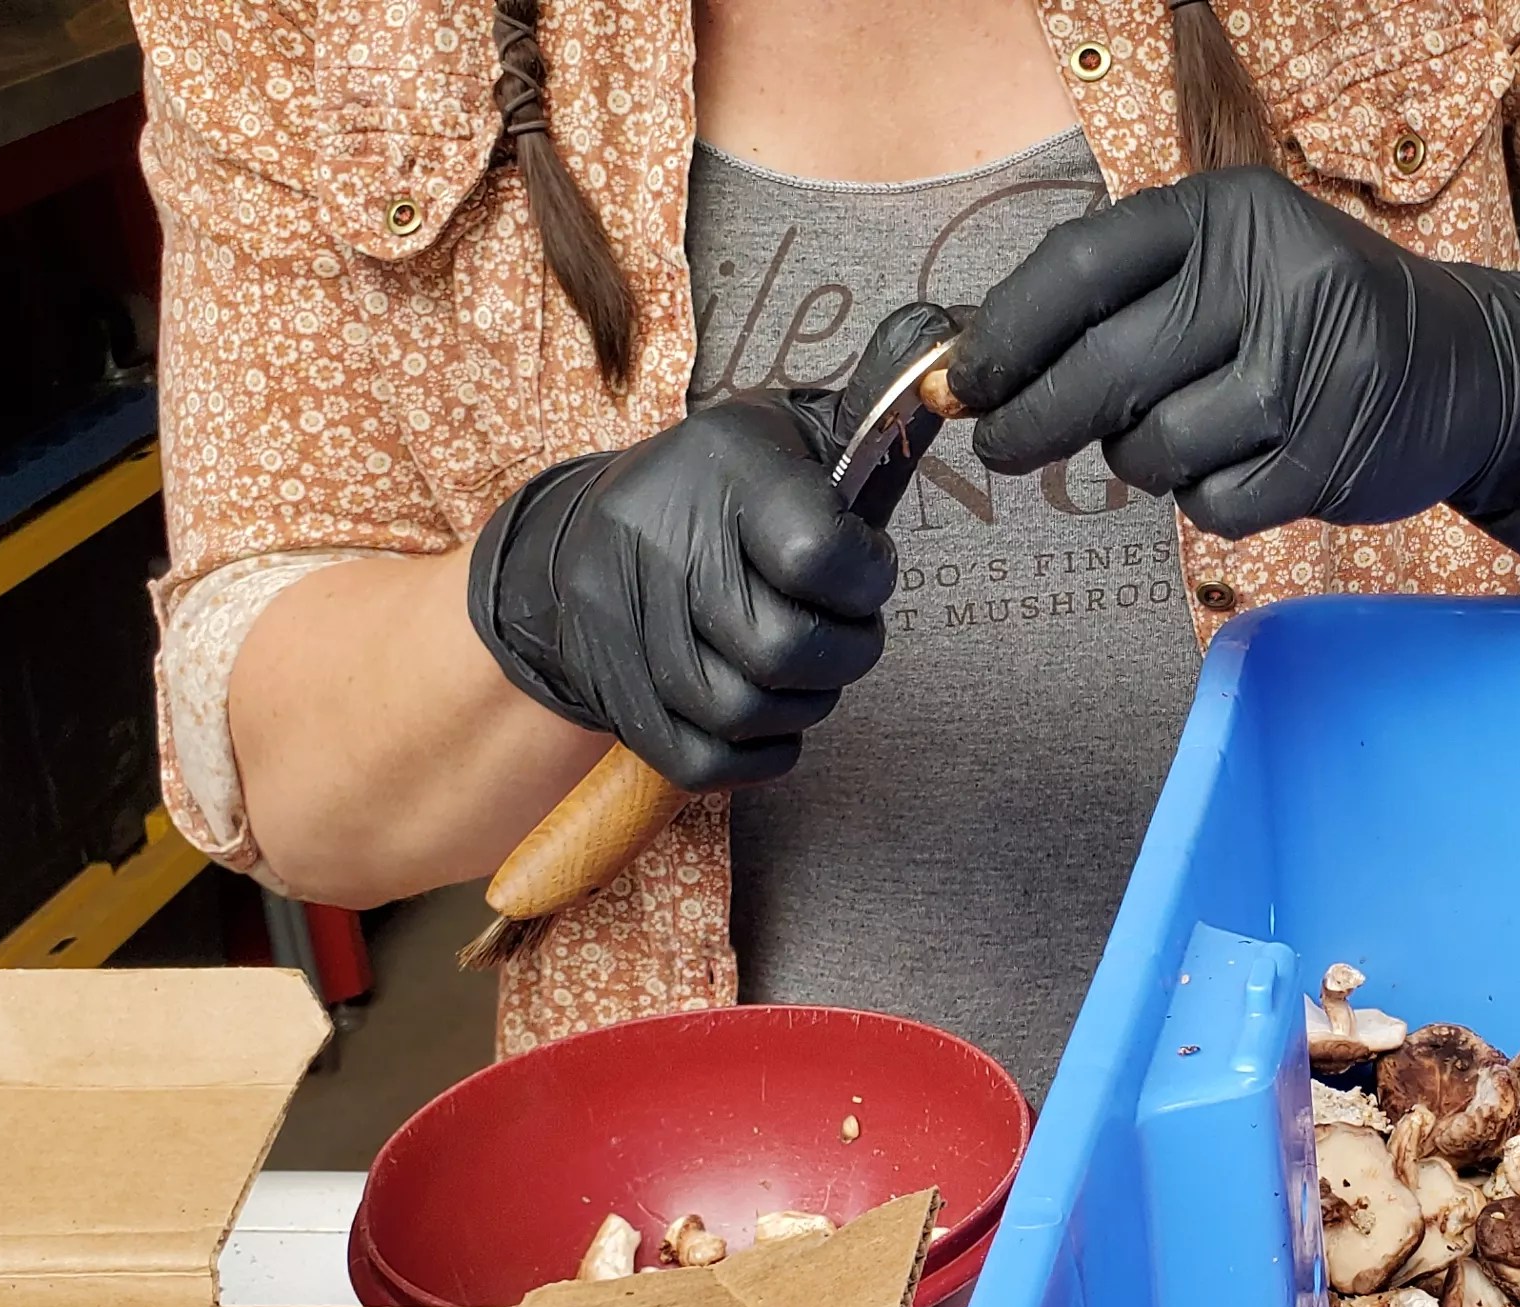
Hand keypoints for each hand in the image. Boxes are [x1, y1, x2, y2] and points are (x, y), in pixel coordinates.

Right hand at [467, 302, 954, 789]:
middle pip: (785, 649)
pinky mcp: (611, 693)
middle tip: (846, 626)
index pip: (818, 555)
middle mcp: (659, 539)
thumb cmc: (721, 488)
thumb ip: (876, 402)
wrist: (575, 539)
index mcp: (722, 464)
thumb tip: (944, 332)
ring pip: (746, 711)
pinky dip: (758, 752)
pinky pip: (705, 760)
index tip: (867, 569)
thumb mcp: (791, 431)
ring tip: (807, 665)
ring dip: (804, 703)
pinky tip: (771, 710)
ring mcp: (621, 622)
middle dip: (845, 651)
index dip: (868, 580)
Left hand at [949, 166, 1519, 565]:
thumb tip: (980, 366)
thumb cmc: (1310, 315)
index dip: (1004, 334)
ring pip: (1154, 448)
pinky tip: (1239, 464)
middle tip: (1004, 444)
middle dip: (1032, 421)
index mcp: (1231, 213)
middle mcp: (1276, 281)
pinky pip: (1214, 505)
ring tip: (1174, 436)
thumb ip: (1121, 295)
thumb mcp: (1231, 261)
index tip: (963, 379)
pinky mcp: (1334, 458)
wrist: (1465, 366)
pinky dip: (1205, 499)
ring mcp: (1312, 373)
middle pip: (1104, 369)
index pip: (1081, 267)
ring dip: (1139, 460)